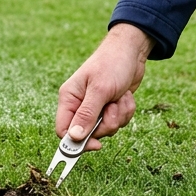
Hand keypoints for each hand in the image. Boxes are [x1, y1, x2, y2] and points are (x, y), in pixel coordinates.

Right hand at [55, 24, 153, 150]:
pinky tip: (125, 95)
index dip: (78, 142)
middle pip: (89, 134)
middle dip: (106, 123)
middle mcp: (79, 105)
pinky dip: (125, 110)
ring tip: (120, 96)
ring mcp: (96, 107)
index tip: (97, 144)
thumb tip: (74, 138)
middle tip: (112, 107)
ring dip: (119, 115)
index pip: (63, 131)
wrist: (132, 51)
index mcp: (69, 98)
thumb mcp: (100, 90)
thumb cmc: (112, 64)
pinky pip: (118, 121)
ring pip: (106, 128)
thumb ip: (86, 115)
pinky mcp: (110, 107)